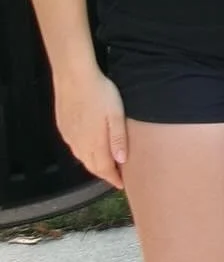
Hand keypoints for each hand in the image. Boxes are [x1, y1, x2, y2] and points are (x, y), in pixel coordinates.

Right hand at [54, 66, 127, 188]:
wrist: (73, 77)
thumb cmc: (100, 93)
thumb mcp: (116, 115)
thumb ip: (118, 139)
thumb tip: (121, 161)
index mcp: (94, 143)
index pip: (104, 169)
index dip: (113, 178)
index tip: (122, 185)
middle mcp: (79, 144)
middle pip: (92, 166)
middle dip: (104, 173)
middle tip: (116, 176)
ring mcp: (69, 136)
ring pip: (82, 158)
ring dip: (94, 164)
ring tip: (106, 164)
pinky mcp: (63, 127)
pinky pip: (75, 147)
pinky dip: (84, 153)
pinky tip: (90, 148)